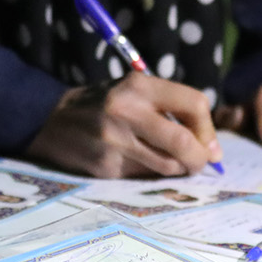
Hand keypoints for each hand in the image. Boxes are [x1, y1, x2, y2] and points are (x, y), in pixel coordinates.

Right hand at [24, 73, 220, 178]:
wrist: (48, 120)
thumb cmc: (102, 104)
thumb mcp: (132, 91)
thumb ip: (171, 110)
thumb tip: (213, 150)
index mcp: (138, 85)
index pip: (195, 104)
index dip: (209, 129)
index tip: (208, 143)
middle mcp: (127, 111)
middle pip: (185, 143)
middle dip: (200, 158)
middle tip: (199, 163)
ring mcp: (114, 142)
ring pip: (168, 166)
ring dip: (177, 169)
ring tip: (167, 161)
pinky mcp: (105, 167)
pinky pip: (144, 176)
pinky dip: (150, 174)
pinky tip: (136, 163)